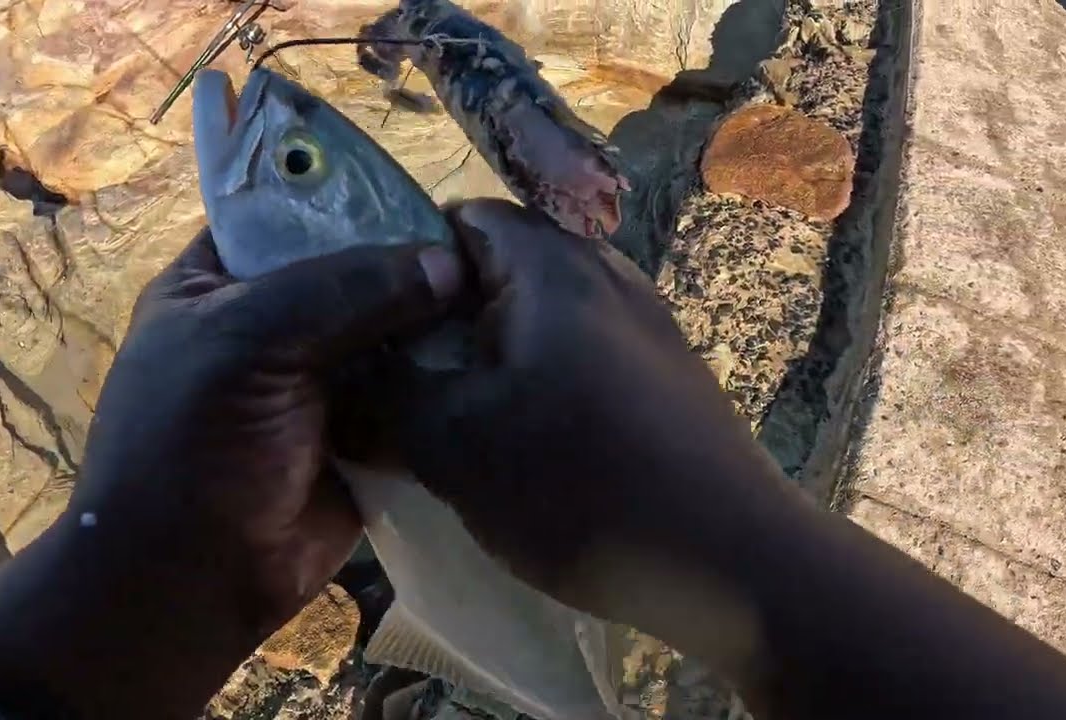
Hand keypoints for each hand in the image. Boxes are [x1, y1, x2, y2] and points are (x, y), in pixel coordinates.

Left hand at [0, 228, 461, 718]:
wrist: (193, 578)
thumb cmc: (192, 442)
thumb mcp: (249, 339)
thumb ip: (346, 288)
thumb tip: (451, 261)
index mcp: (222, 279)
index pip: (290, 211)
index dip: (353, 195)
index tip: (429, 188)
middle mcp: (275, 319)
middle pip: (355, 269)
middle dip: (412, 259)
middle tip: (488, 241)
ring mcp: (323, 377)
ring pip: (393, 328)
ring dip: (438, 318)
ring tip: (507, 289)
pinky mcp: (366, 430)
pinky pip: (414, 389)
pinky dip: (447, 375)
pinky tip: (500, 351)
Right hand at [372, 200, 788, 626]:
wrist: (730, 562)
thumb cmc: (581, 487)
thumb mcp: (453, 445)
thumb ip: (382, 397)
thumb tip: (335, 378)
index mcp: (551, 264)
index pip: (456, 219)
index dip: (397, 269)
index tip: (363, 333)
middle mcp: (605, 272)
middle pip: (494, 274)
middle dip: (437, 328)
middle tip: (394, 389)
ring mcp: (644, 324)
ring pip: (534, 324)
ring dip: (486, 367)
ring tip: (450, 429)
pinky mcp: (665, 376)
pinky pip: (575, 361)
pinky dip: (535, 391)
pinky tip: (522, 453)